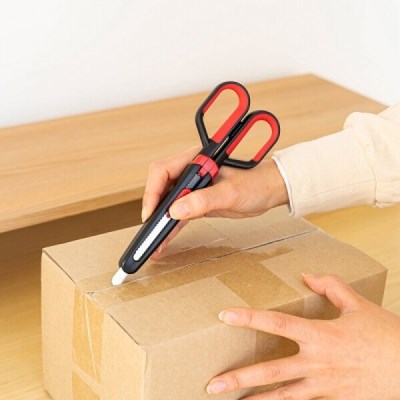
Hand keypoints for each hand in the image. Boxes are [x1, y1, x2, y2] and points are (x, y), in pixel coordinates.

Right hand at [142, 146, 287, 256]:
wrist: (270, 191)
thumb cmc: (255, 183)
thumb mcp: (230, 192)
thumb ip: (204, 200)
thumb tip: (176, 210)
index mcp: (196, 160)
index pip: (163, 171)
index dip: (153, 191)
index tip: (152, 212)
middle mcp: (191, 171)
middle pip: (161, 188)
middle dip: (153, 209)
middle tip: (150, 230)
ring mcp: (194, 187)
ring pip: (169, 203)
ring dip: (161, 222)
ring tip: (155, 242)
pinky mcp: (198, 201)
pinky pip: (180, 214)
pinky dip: (173, 227)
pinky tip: (166, 239)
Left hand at [207, 274, 399, 399]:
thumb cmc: (387, 334)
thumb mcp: (358, 304)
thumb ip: (331, 286)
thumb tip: (307, 276)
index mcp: (320, 334)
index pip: (277, 324)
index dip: (249, 319)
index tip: (224, 315)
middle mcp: (316, 363)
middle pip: (271, 372)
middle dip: (240, 379)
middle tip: (212, 385)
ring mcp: (324, 386)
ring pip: (283, 398)